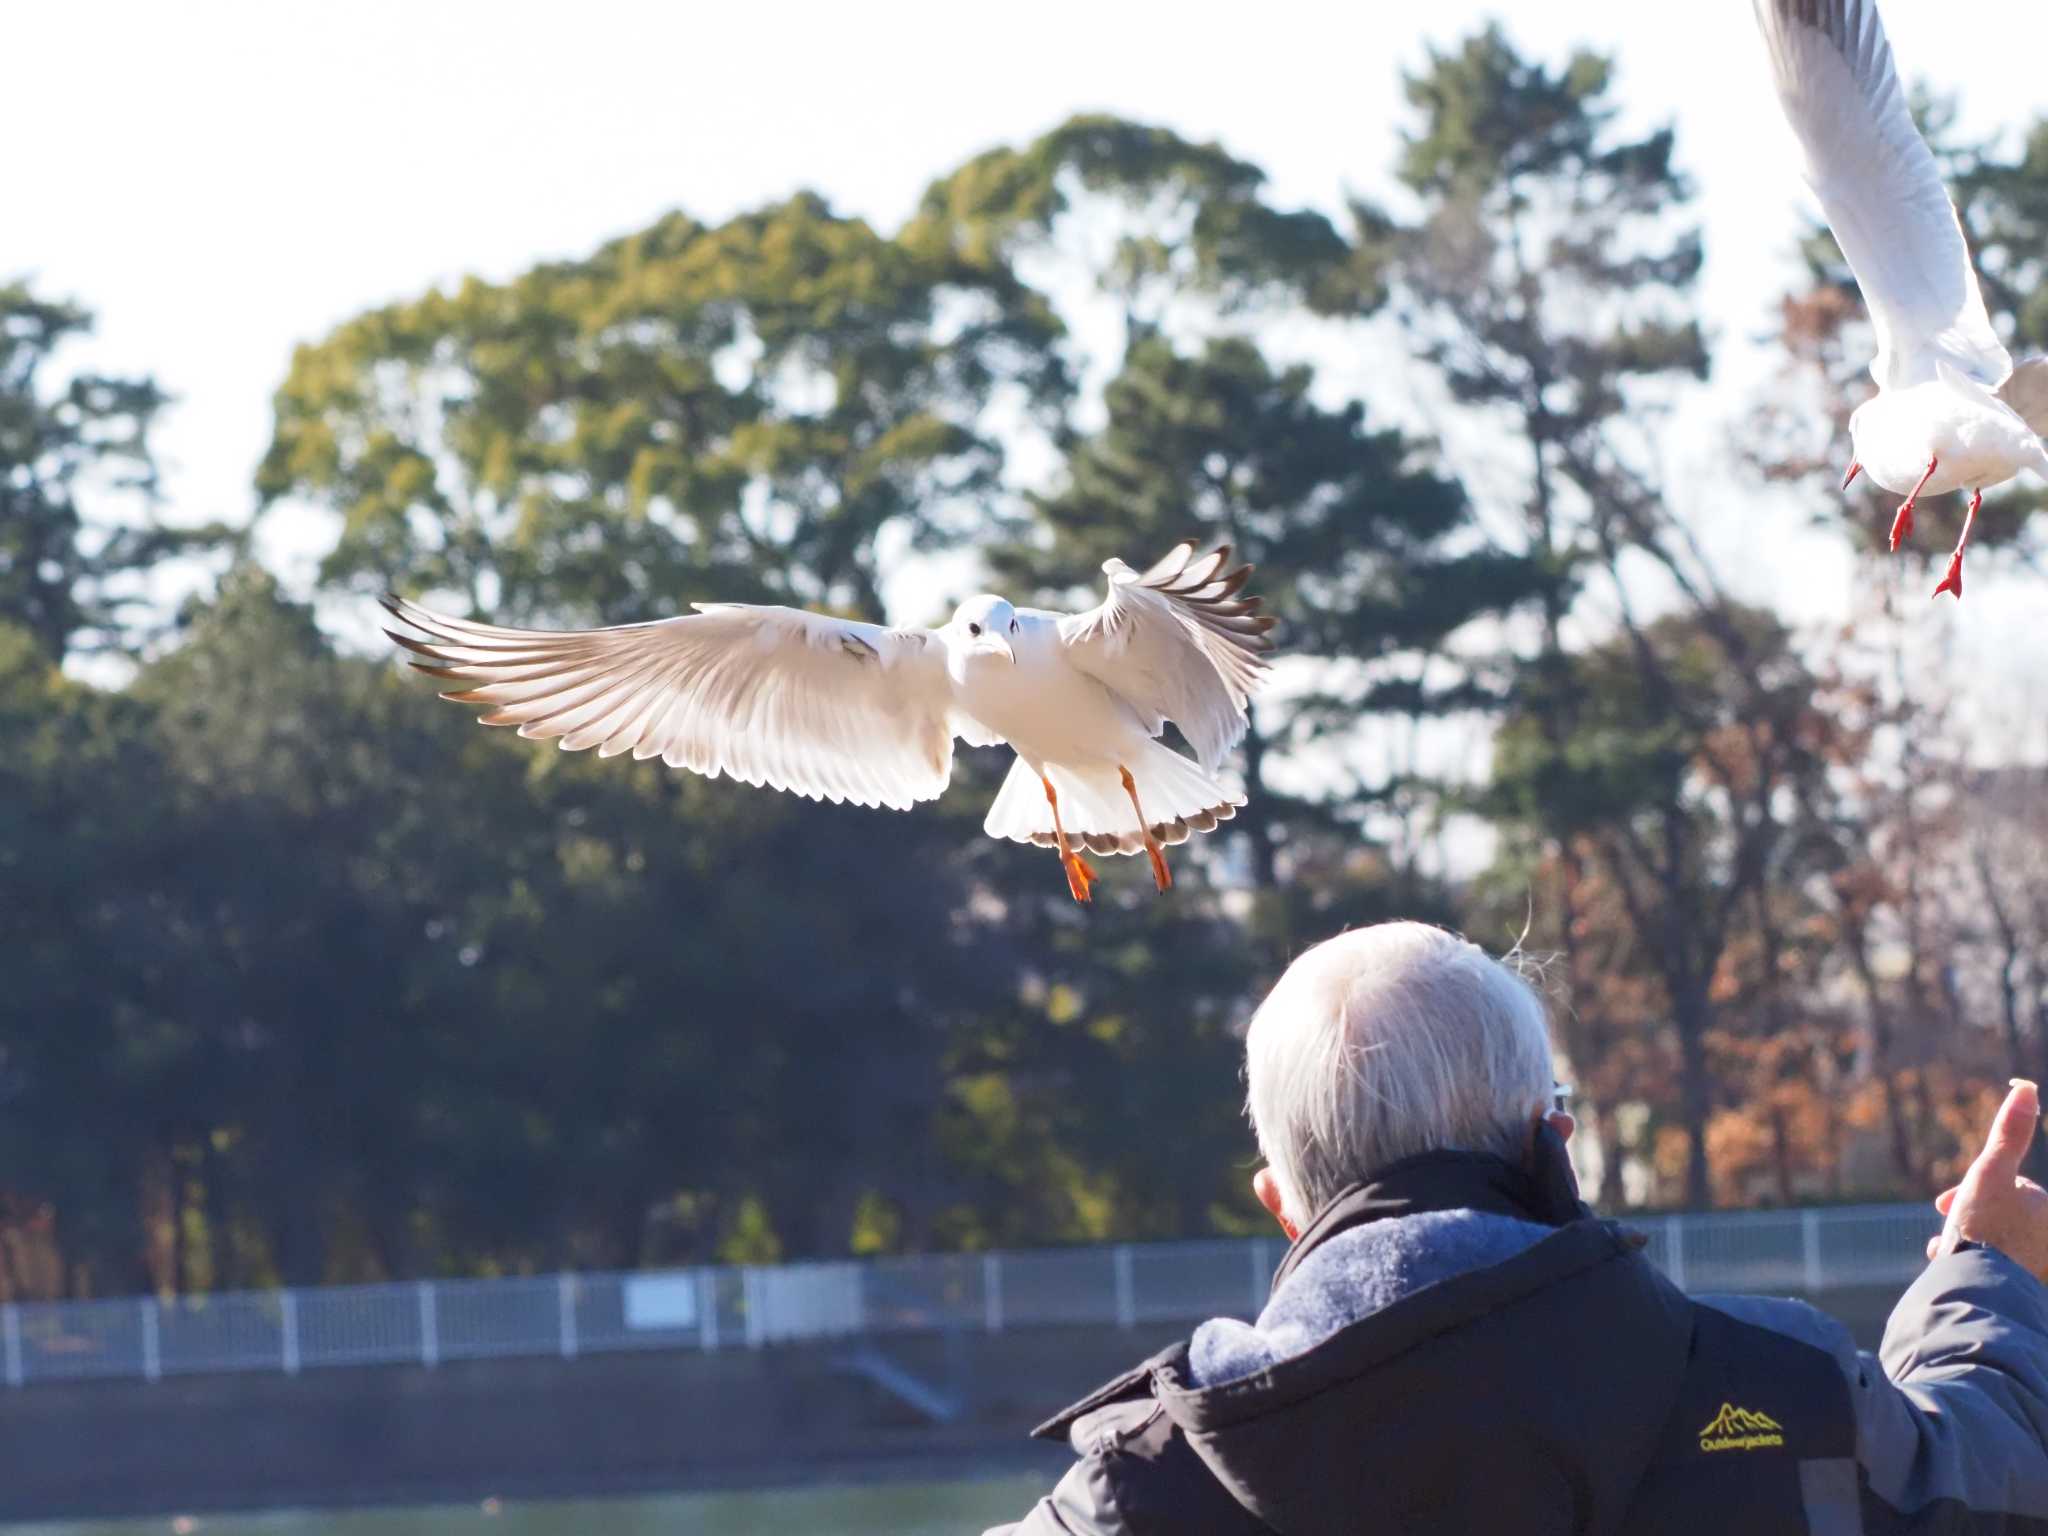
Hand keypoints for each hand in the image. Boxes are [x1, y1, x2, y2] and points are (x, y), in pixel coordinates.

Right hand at [1924, 1079, 2047, 1279]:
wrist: (1977, 1289)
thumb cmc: (1985, 1228)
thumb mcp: (1989, 1171)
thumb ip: (2009, 1133)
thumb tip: (2026, 1087)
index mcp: (2047, 1212)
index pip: (2014, 1187)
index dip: (1976, 1187)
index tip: (1945, 1201)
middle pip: (2003, 1213)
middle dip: (1971, 1213)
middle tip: (1945, 1219)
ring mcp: (2036, 1268)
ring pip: (1996, 1242)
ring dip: (1968, 1239)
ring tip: (1945, 1248)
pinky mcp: (2019, 1289)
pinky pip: (1994, 1267)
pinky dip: (1972, 1261)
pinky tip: (1950, 1265)